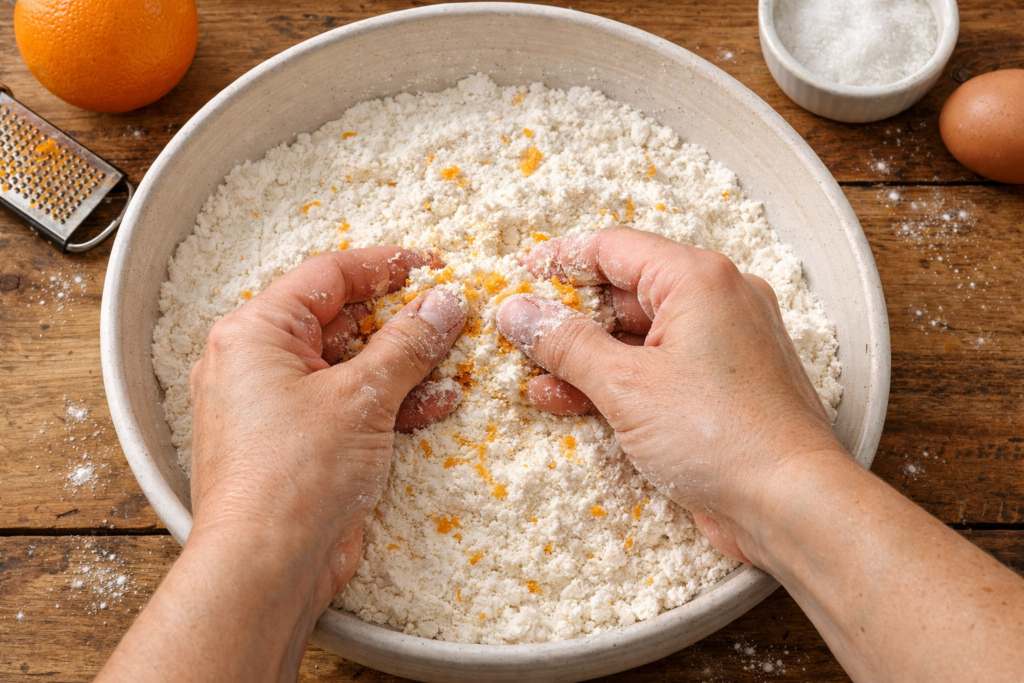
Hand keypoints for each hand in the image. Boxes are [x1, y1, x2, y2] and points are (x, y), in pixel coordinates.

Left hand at [188, 246, 465, 613]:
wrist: (266, 567)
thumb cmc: (292, 476)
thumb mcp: (361, 397)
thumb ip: (407, 343)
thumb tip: (442, 303)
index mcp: (256, 333)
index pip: (328, 276)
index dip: (386, 266)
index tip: (433, 265)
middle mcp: (260, 364)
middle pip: (342, 321)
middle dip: (402, 320)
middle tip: (451, 314)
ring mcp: (280, 407)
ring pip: (352, 366)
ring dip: (405, 364)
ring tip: (455, 359)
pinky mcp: (302, 444)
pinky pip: (351, 406)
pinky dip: (392, 402)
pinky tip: (438, 402)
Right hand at [496, 226, 843, 561]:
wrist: (793, 505)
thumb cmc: (720, 436)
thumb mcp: (626, 386)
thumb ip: (566, 343)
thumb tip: (517, 311)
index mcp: (699, 280)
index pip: (614, 248)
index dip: (559, 260)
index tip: (518, 276)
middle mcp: (718, 301)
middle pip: (625, 292)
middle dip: (569, 316)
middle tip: (520, 334)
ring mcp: (723, 345)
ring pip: (638, 335)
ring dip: (586, 356)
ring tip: (534, 374)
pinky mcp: (723, 386)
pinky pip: (659, 369)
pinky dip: (617, 381)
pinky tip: (568, 400)